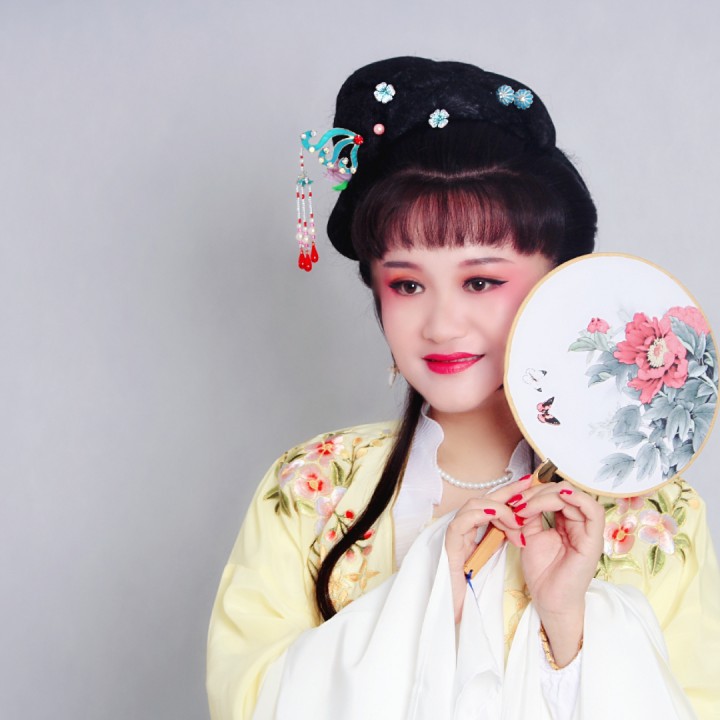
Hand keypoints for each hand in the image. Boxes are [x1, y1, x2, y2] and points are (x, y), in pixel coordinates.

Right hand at [445, 475, 533, 622]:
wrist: (455, 608)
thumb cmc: (471, 586)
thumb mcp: (492, 555)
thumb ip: (501, 537)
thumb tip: (519, 523)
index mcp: (473, 530)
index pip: (491, 504)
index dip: (509, 493)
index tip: (529, 485)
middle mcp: (462, 527)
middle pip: (484, 500)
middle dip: (507, 490)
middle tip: (528, 484)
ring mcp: (454, 535)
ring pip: (473, 506)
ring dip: (497, 508)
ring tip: (515, 519)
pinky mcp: (448, 545)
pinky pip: (462, 523)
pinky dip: (480, 516)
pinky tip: (497, 517)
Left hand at [513, 481, 603, 664]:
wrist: (548, 599)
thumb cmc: (541, 571)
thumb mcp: (530, 535)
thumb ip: (530, 514)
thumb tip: (523, 495)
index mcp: (565, 521)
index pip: (554, 493)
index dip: (534, 491)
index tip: (513, 500)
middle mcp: (579, 523)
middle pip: (563, 491)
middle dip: (537, 492)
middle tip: (517, 504)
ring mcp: (588, 531)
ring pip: (574, 497)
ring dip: (547, 496)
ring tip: (526, 507)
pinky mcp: (593, 541)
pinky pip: (593, 512)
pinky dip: (577, 499)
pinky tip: (559, 497)